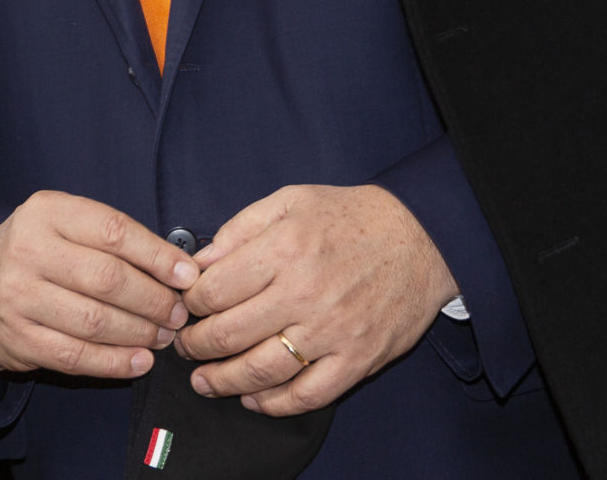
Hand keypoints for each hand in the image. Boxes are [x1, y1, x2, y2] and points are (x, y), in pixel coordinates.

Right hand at [0, 191, 198, 379]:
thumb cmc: (38, 252)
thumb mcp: (66, 225)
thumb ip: (114, 239)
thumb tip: (179, 268)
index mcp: (46, 213)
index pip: (114, 231)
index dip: (158, 256)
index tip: (187, 275)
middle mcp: (27, 251)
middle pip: (108, 279)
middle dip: (154, 300)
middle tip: (177, 312)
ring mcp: (18, 297)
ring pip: (95, 321)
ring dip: (140, 333)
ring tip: (163, 336)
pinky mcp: (17, 339)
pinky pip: (76, 356)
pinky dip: (115, 363)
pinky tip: (140, 361)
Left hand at [174, 184, 456, 414]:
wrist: (423, 238)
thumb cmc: (350, 216)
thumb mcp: (290, 201)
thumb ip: (239, 229)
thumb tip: (198, 263)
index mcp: (284, 249)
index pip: (214, 290)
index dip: (188, 304)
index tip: (183, 309)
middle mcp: (305, 293)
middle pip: (228, 334)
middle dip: (194, 346)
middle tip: (184, 347)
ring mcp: (333, 331)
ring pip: (261, 371)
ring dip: (222, 382)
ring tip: (205, 381)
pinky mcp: (358, 360)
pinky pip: (308, 395)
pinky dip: (274, 404)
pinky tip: (253, 399)